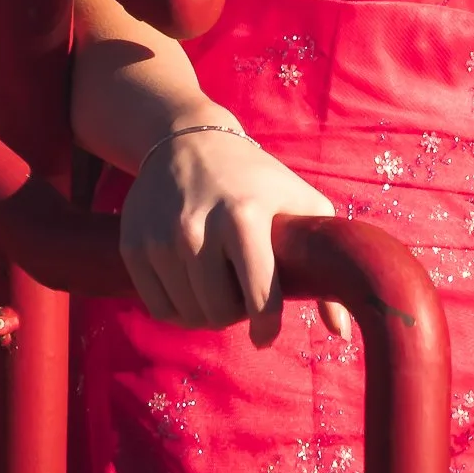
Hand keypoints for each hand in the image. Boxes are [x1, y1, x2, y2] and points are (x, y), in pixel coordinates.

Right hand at [120, 127, 353, 347]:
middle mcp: (197, 227)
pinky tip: (191, 287)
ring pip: (188, 315)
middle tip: (241, 296)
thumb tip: (341, 331)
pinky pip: (158, 307)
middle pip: (219, 314)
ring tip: (218, 288)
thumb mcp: (301, 204)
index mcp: (244, 217)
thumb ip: (324, 266)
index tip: (266, 333)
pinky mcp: (132, 243)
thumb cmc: (257, 178)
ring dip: (206, 312)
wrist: (188, 139)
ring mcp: (160, 237)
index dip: (265, 327)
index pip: (257, 298)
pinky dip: (177, 309)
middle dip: (234, 315)